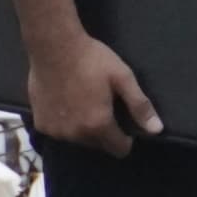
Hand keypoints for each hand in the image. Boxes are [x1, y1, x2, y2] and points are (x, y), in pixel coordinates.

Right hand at [29, 27, 160, 155]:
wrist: (53, 46)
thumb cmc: (91, 60)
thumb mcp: (122, 78)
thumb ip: (140, 106)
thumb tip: (157, 130)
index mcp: (98, 125)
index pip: (118, 150)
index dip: (126, 139)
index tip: (124, 122)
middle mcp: (75, 135)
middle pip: (98, 145)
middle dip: (104, 132)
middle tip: (103, 106)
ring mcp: (55, 131)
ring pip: (77, 139)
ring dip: (83, 128)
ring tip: (83, 102)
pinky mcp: (39, 124)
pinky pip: (59, 131)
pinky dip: (64, 123)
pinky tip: (65, 102)